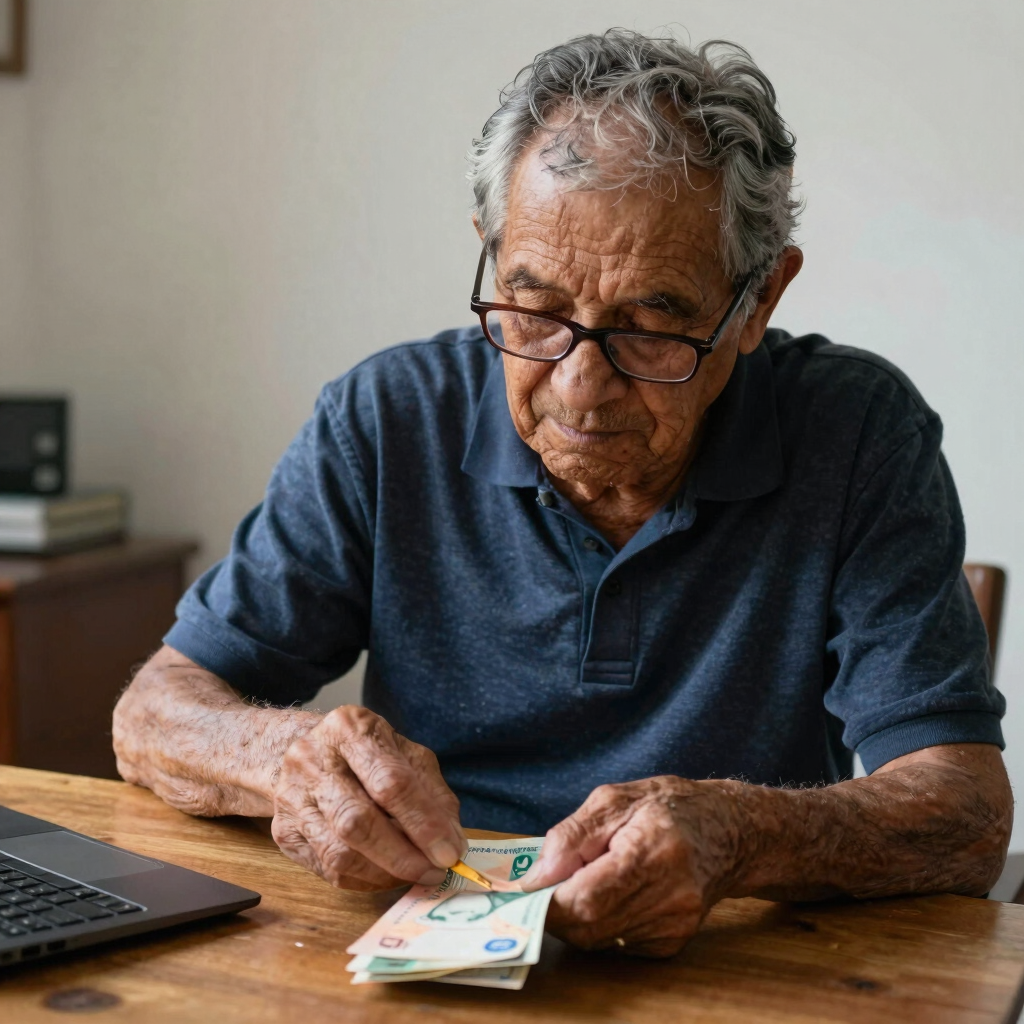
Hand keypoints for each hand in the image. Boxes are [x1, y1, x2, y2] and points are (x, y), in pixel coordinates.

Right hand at [270, 706, 466, 890]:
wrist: (307, 753)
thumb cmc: (367, 754)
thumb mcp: (405, 755)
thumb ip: (433, 793)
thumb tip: (452, 842)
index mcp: (349, 728)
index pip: (390, 782)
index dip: (423, 823)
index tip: (449, 852)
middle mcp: (312, 758)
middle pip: (358, 821)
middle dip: (403, 855)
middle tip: (434, 871)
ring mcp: (291, 797)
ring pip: (339, 853)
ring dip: (384, 873)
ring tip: (413, 873)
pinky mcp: (283, 832)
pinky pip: (327, 870)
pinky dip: (364, 880)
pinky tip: (385, 873)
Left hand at [521, 776, 745, 957]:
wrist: (731, 830)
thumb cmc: (670, 806)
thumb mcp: (614, 799)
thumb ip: (572, 836)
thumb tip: (537, 878)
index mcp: (654, 851)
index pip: (587, 898)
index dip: (548, 900)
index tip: (528, 888)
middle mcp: (671, 897)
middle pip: (589, 927)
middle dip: (555, 910)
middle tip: (548, 883)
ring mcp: (676, 925)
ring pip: (598, 940)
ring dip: (576, 916)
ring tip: (584, 879)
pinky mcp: (674, 942)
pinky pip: (616, 943)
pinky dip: (600, 923)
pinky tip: (612, 893)